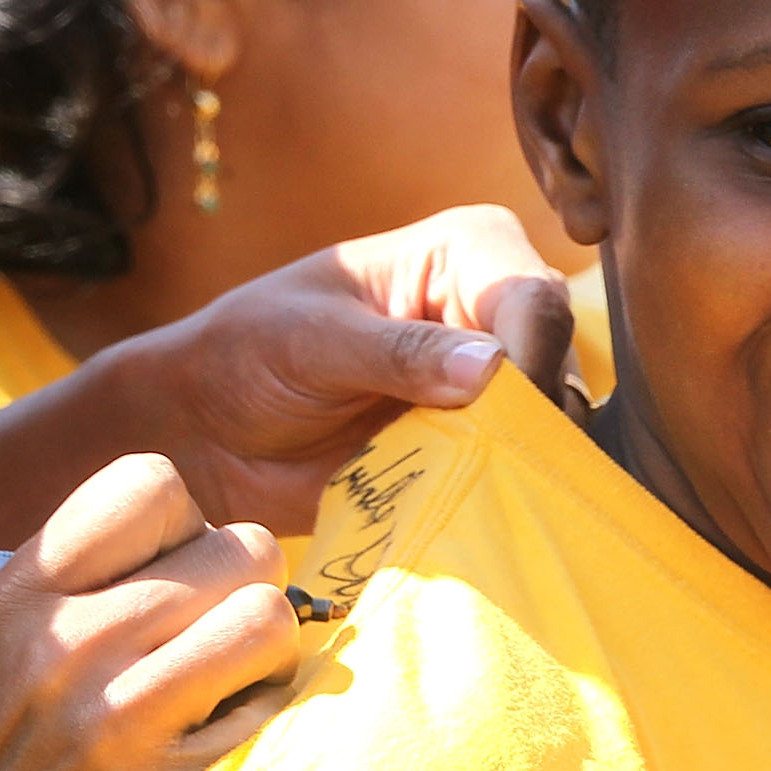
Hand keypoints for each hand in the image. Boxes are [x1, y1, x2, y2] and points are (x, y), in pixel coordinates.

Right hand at [0, 454, 297, 770]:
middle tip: (213, 655)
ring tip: (225, 703)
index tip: (175, 586)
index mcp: (18, 590)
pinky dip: (267, 730)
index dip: (188, 530)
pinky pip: (274, 711)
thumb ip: (81, 591)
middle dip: (246, 596)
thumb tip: (207, 550)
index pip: (152, 481)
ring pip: (269, 615)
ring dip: (268, 663)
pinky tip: (220, 760)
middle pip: (239, 545)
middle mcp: (64, 635)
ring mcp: (110, 711)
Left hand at [115, 204, 571, 531]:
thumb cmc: (251, 352)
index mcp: (466, 252)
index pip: (531, 300)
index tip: (498, 415)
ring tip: (454, 493)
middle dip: (528, 426)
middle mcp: (498, 314)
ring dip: (513, 471)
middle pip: (558, 369)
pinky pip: (518, 483)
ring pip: (550, 436)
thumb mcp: (312, 342)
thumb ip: (396, 353)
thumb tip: (491, 368)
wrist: (212, 429)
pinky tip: (459, 518)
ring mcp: (497, 390)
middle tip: (478, 468)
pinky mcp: (482, 452)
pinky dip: (495, 503)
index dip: (527, 360)